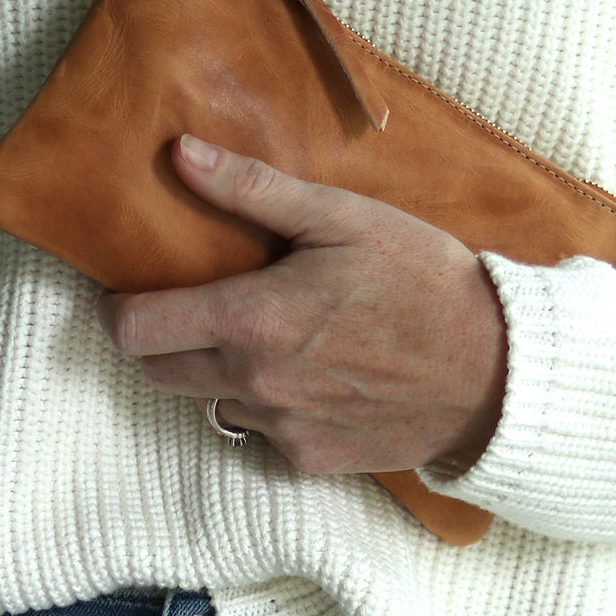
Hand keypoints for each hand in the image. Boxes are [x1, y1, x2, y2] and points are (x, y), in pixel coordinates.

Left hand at [95, 133, 507, 475]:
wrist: (497, 371)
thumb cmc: (424, 282)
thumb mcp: (344, 218)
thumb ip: (253, 191)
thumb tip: (179, 155)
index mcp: (252, 320)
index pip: (134, 330)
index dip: (119, 309)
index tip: (131, 292)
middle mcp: (254, 385)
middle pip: (157, 374)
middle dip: (160, 340)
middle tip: (197, 308)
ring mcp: (283, 430)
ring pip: (212, 404)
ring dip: (220, 374)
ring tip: (270, 338)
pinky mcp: (312, 460)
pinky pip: (264, 434)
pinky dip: (272, 407)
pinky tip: (316, 376)